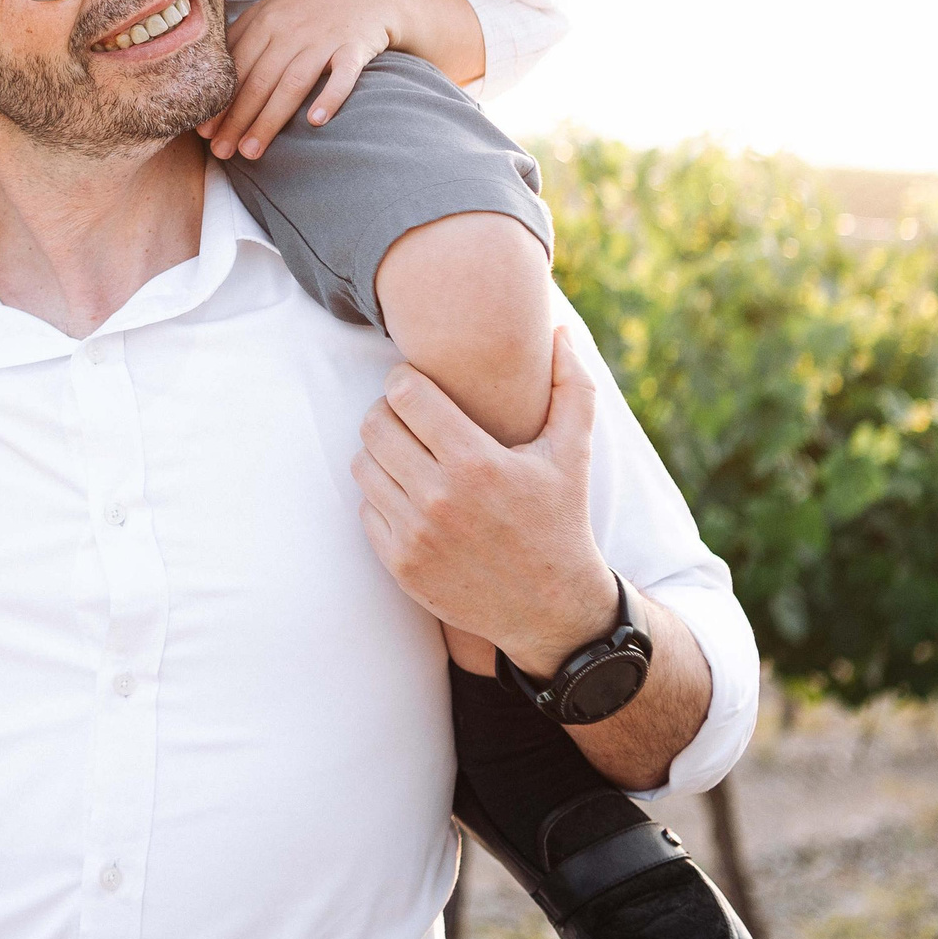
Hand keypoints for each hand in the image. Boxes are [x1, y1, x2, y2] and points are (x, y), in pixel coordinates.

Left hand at [200, 0, 406, 159]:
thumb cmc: (310, 5)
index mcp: (265, 22)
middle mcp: (291, 31)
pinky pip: (343, 74)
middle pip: (259, 80)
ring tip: (252, 151)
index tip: (204, 132)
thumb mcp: (271, 10)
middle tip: (222, 151)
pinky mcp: (355, 47)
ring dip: (270, 119)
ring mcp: (324, 39)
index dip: (219, 101)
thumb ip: (242, 37)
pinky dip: (330, 97)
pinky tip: (315, 121)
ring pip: (292, 83)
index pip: (236, 68)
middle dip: (237, 119)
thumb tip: (211, 76)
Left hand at [351, 327, 620, 673]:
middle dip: (387, 410)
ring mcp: (416, 534)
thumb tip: (557, 330)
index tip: (417, 383)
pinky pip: (366, 508)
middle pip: (375, 425)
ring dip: (380, 451)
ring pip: (364, 464)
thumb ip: (571, 384)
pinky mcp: (401, 564)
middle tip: (407, 414)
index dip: (405, 379)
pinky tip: (410, 491)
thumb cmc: (561, 519)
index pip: (405, 395)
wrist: (551, 608)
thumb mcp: (573, 452)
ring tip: (408, 450)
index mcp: (477, 462)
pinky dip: (382, 495)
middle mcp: (440, 498)